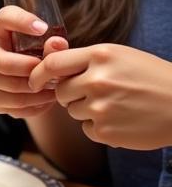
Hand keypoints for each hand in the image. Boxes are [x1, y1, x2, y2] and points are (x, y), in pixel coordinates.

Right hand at [0, 6, 68, 118]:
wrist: (30, 81)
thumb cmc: (39, 56)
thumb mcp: (48, 46)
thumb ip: (54, 44)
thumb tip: (57, 44)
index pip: (5, 18)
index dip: (22, 21)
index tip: (42, 28)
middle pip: (4, 64)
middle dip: (32, 71)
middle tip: (51, 75)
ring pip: (11, 88)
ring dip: (37, 91)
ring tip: (55, 89)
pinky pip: (14, 106)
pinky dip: (34, 105)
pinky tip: (45, 99)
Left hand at [28, 43, 171, 148]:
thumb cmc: (153, 78)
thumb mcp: (120, 56)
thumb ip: (85, 60)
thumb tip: (48, 63)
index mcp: (100, 56)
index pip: (52, 64)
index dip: (38, 73)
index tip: (34, 80)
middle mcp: (96, 80)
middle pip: (60, 91)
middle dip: (71, 94)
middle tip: (97, 94)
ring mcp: (100, 107)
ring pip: (72, 111)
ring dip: (87, 110)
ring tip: (117, 105)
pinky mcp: (105, 130)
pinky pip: (87, 129)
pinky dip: (99, 127)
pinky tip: (122, 120)